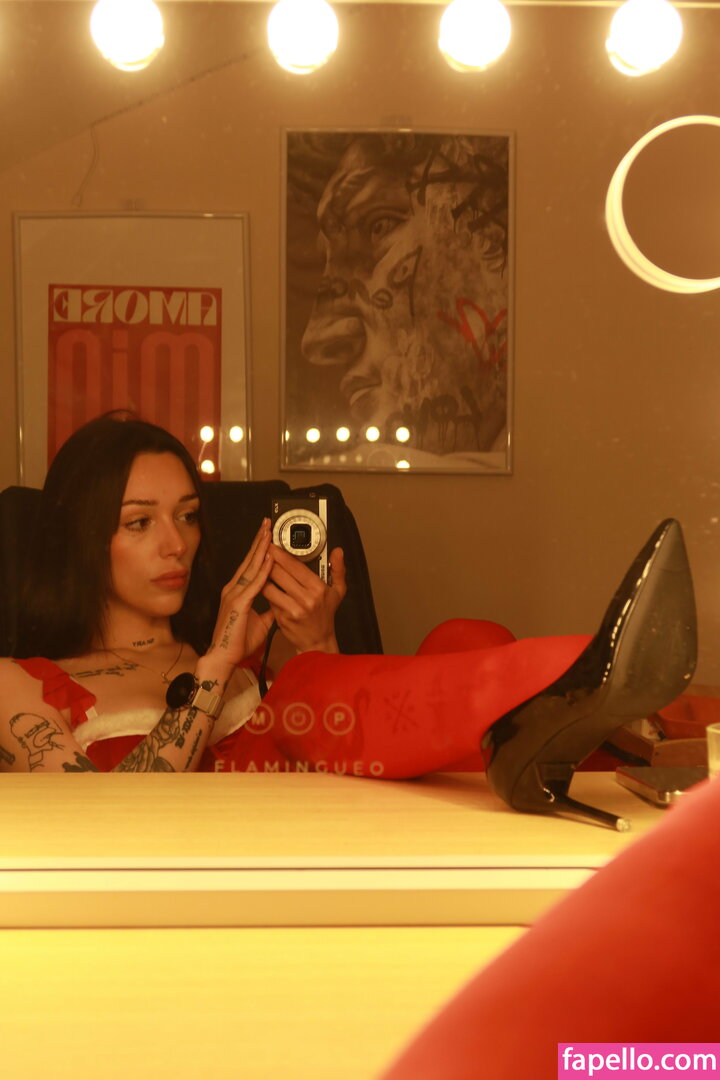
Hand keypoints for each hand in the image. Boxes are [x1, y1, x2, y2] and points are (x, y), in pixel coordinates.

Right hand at [199, 519, 274, 686]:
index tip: (267, 535)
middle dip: (259, 541)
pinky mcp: (237, 604)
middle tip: (268, 523)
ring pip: (250, 567)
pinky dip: (262, 570)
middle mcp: (233, 588)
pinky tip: (270, 559)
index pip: (250, 564)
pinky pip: (253, 584)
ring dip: (261, 549)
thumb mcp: (260, 622)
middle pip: (249, 560)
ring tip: (269, 533)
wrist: (224, 658)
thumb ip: (268, 610)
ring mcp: (234, 595)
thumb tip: (278, 603)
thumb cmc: (238, 642)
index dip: (259, 548)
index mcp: (238, 591)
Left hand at [262, 545, 346, 653]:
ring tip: (261, 568)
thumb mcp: (338, 591)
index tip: (272, 544)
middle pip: (278, 572)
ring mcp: (293, 609)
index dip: (280, 553)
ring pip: (269, 586)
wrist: (317, 641)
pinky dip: (266, 591)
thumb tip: (338, 551)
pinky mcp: (282, 617)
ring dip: (263, 576)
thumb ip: (338, 569)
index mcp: (318, 588)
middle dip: (268, 560)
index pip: (294, 565)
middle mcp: (305, 599)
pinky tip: (266, 586)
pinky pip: (269, 599)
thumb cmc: (326, 615)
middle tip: (263, 552)